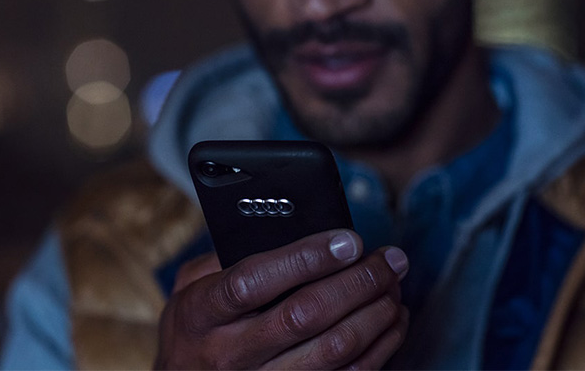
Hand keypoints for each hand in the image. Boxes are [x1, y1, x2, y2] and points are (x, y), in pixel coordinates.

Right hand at [154, 229, 409, 369]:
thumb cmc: (196, 327)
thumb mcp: (191, 285)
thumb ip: (230, 256)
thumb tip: (294, 230)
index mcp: (199, 313)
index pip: (253, 282)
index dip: (304, 259)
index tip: (347, 240)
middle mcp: (228, 354)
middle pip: (304, 316)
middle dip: (357, 282)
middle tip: (388, 258)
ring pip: (333, 351)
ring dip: (375, 313)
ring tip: (393, 283)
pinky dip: (380, 346)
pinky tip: (391, 318)